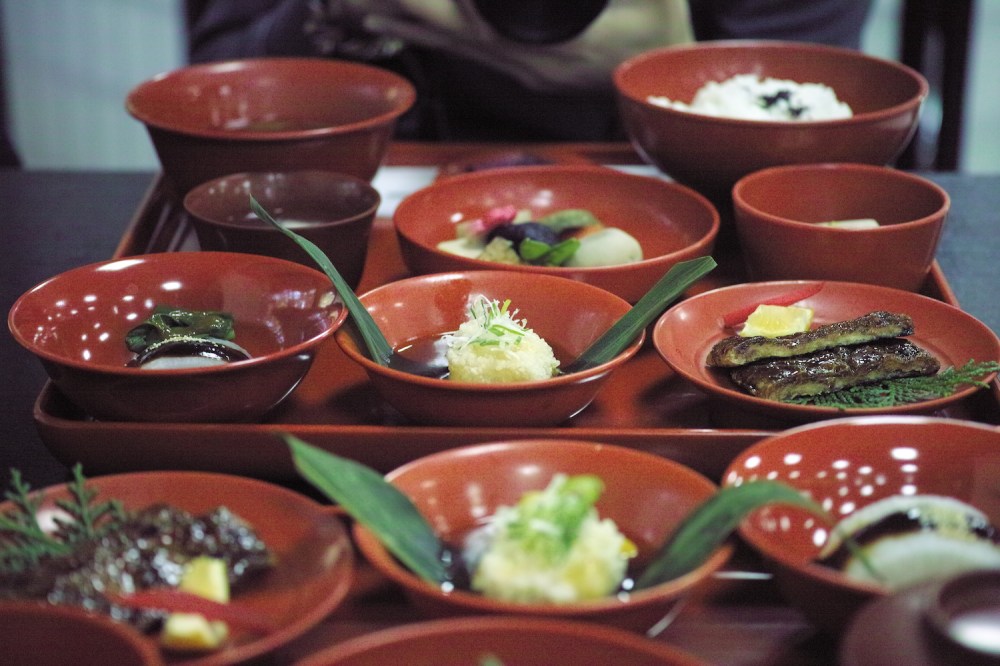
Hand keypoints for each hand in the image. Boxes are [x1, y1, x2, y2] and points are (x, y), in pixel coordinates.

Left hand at [356, 0, 692, 91]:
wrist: (675, 74)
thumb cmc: (663, 35)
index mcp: (540, 56)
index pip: (462, 30)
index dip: (417, 13)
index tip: (374, 2)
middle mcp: (518, 67)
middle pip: (441, 36)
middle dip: (389, 16)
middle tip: (337, 5)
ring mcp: (518, 69)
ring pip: (446, 45)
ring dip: (399, 26)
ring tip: (350, 12)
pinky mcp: (521, 66)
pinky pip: (462, 48)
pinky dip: (426, 33)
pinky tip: (400, 25)